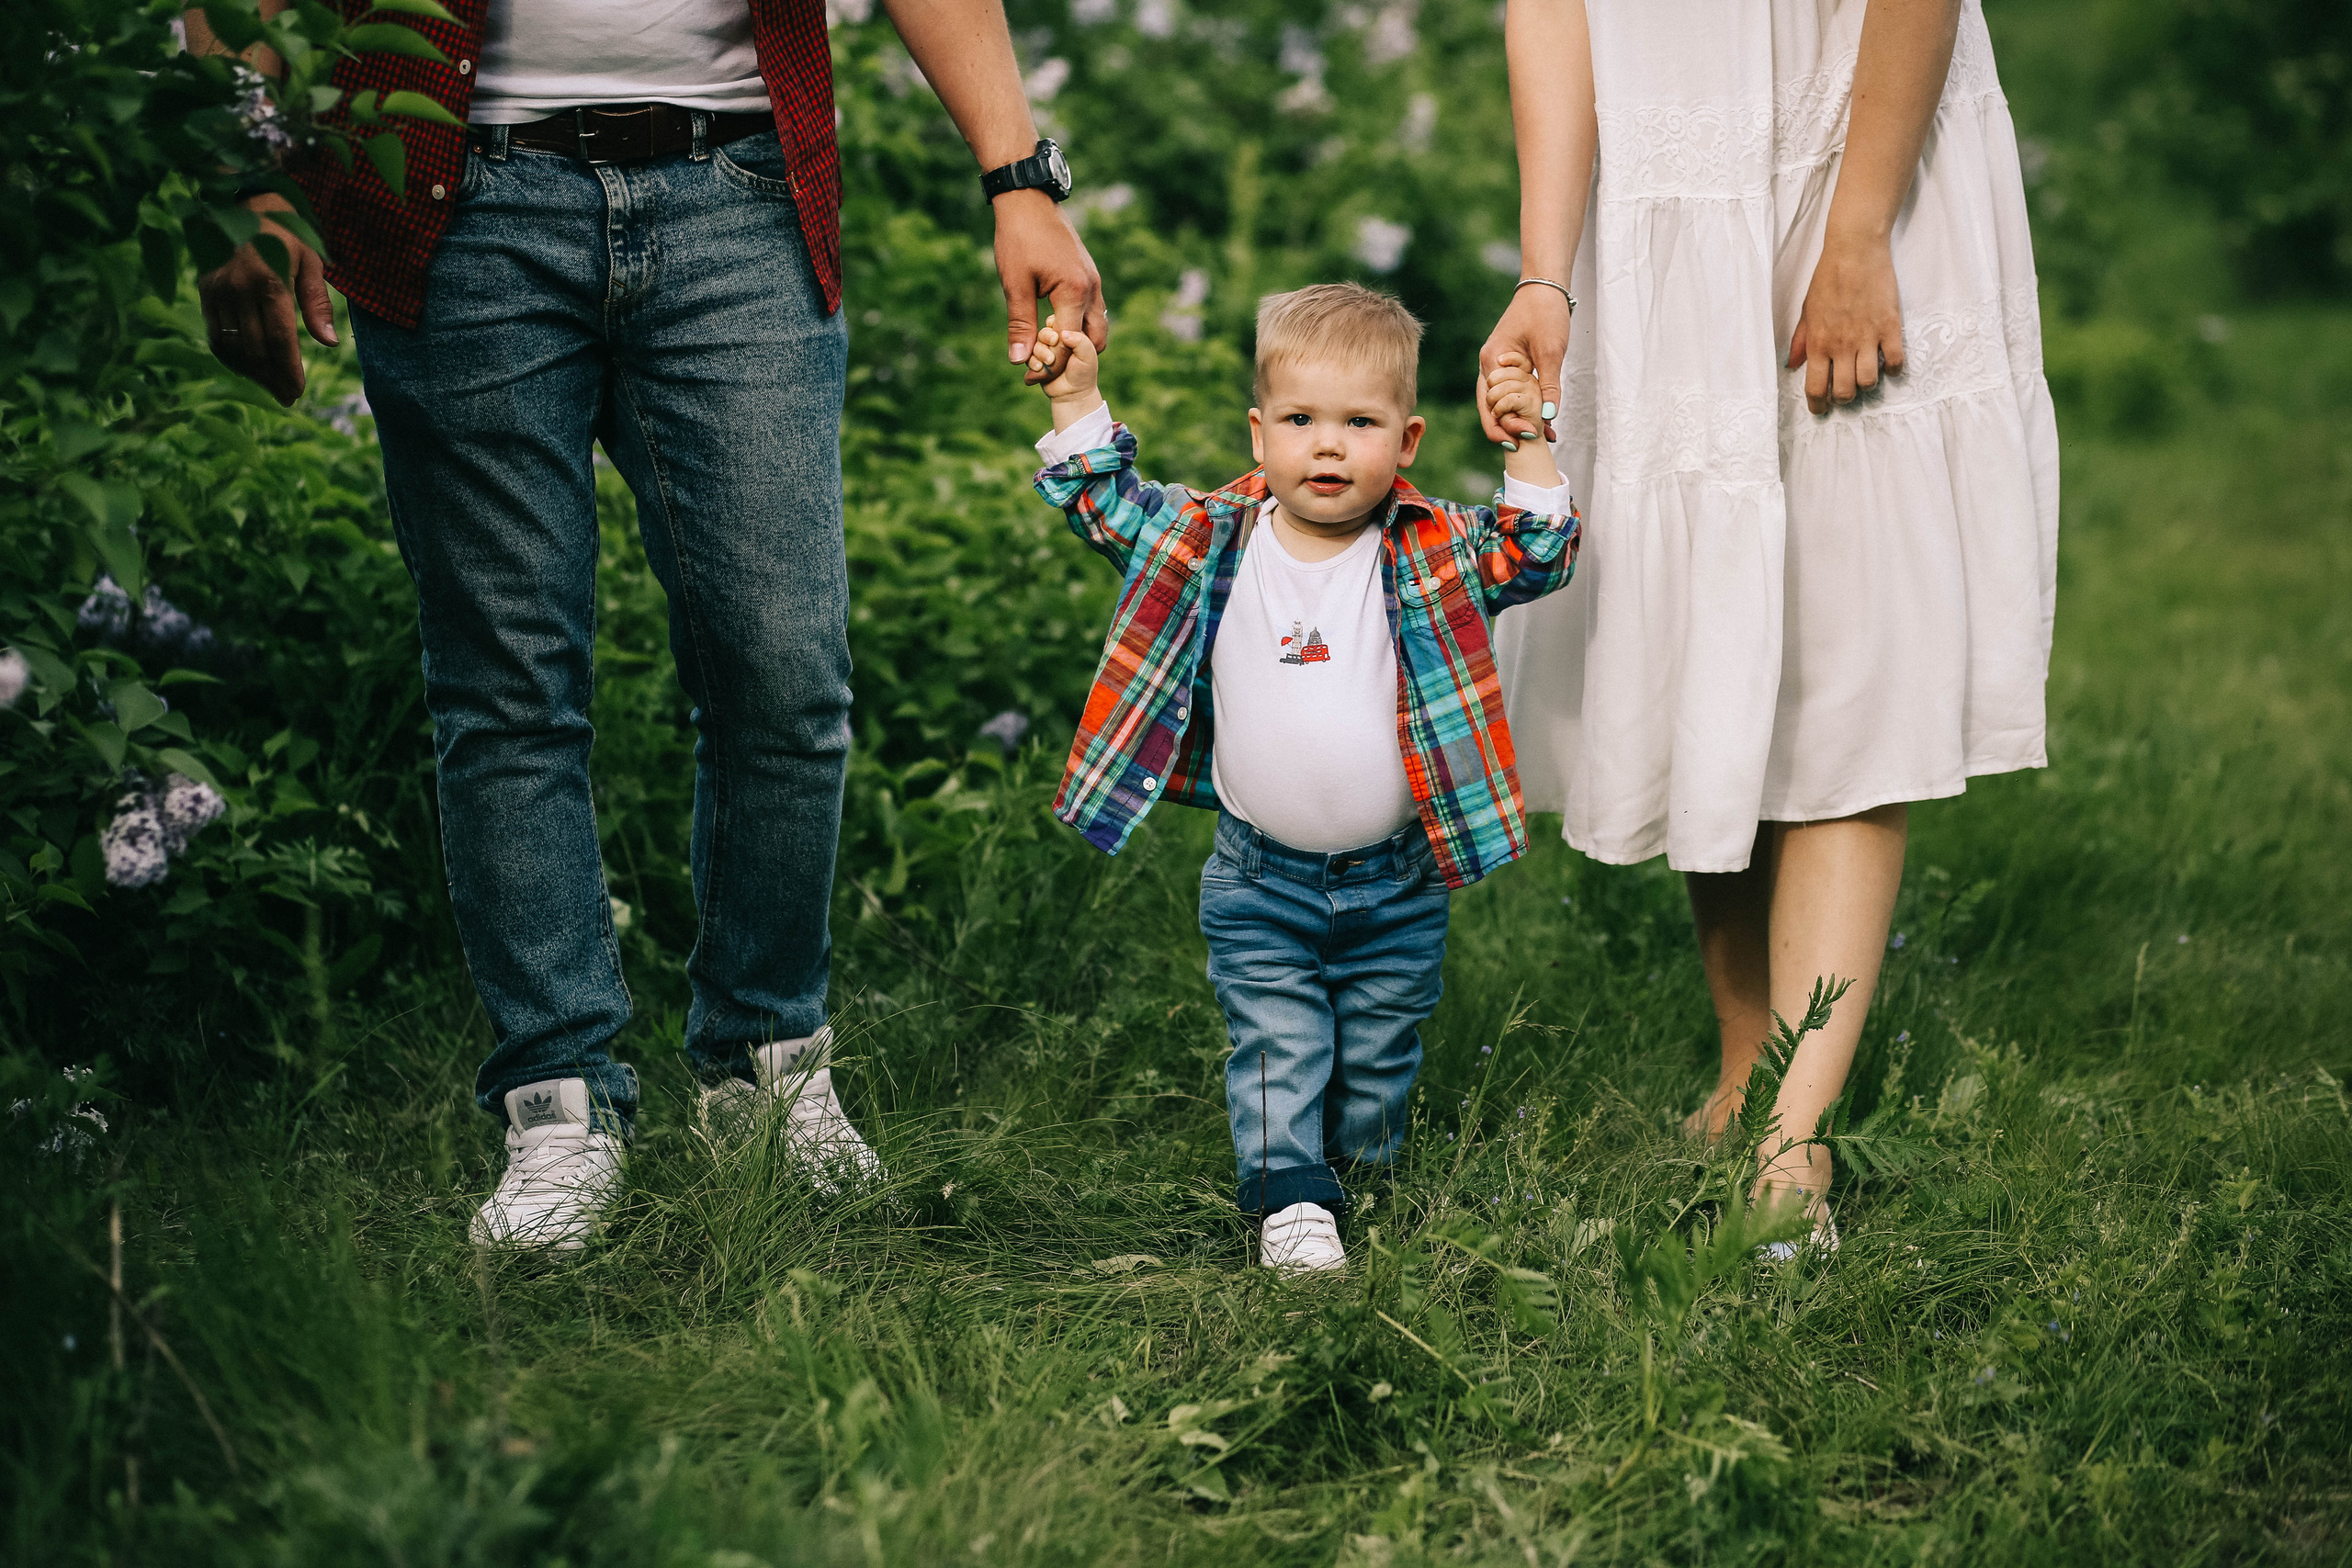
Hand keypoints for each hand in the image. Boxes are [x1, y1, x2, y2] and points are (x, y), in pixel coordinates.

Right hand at [196, 195, 336, 406]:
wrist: (241, 198)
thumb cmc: (286, 231)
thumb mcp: (311, 260)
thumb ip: (318, 303)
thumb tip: (329, 344)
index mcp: (271, 282)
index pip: (280, 341)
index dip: (288, 371)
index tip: (296, 392)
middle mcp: (239, 288)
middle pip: (255, 349)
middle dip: (272, 378)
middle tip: (287, 396)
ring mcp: (217, 289)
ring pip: (232, 346)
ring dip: (251, 372)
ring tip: (269, 385)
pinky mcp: (204, 288)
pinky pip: (214, 333)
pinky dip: (230, 356)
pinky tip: (246, 367)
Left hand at [993, 189, 1106, 379]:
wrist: (1028, 199)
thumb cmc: (1019, 238)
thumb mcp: (1015, 284)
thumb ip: (1020, 324)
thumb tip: (1019, 360)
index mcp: (1075, 293)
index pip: (1069, 345)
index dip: (1050, 365)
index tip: (1029, 376)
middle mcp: (1092, 289)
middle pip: (1095, 342)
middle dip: (1071, 359)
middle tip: (1042, 365)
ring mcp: (1094, 281)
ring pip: (1096, 326)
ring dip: (1075, 342)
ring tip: (1046, 346)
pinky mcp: (1088, 275)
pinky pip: (1091, 310)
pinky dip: (1077, 325)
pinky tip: (1051, 325)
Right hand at [1025, 315, 1102, 428]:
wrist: (1073, 395)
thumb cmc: (1084, 373)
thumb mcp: (1087, 355)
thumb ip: (1079, 341)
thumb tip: (1063, 333)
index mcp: (1070, 331)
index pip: (1058, 319)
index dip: (1055, 325)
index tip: (1057, 336)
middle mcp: (1056, 338)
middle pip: (1044, 329)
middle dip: (1046, 337)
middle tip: (1052, 344)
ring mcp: (1045, 349)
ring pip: (1034, 342)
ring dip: (1039, 352)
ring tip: (1048, 362)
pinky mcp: (1036, 359)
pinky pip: (1027, 355)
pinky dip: (1032, 361)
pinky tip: (1039, 368)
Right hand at [1477, 284, 1569, 444]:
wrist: (1544, 287)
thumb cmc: (1546, 313)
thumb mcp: (1551, 351)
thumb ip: (1549, 385)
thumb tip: (1548, 417)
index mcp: (1492, 361)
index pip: (1490, 405)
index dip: (1504, 425)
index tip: (1524, 438)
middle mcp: (1489, 366)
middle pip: (1489, 407)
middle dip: (1506, 428)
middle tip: (1525, 446)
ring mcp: (1496, 365)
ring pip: (1500, 401)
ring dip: (1515, 418)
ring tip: (1535, 436)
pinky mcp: (1508, 364)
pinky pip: (1511, 390)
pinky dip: (1522, 404)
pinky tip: (1540, 418)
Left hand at [1789, 233, 1903, 414]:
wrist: (1855, 251)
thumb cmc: (1828, 279)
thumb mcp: (1807, 311)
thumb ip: (1801, 340)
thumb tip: (1792, 365)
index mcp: (1819, 343)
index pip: (1816, 387)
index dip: (1818, 405)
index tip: (1821, 410)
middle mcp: (1842, 345)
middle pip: (1845, 392)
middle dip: (1844, 398)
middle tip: (1846, 390)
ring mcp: (1868, 338)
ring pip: (1869, 382)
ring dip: (1868, 384)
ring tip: (1865, 374)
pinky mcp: (1890, 327)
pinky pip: (1895, 361)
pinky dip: (1893, 369)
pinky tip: (1887, 362)